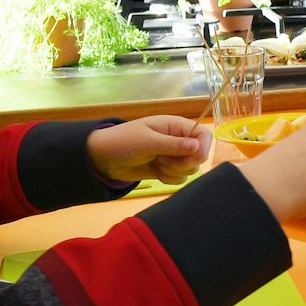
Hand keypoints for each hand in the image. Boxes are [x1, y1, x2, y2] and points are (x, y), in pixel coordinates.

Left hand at [87, 116, 211, 185]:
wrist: (102, 158)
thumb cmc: (123, 142)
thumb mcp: (147, 141)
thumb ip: (173, 145)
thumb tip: (197, 147)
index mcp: (175, 126)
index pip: (203, 135)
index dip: (202, 147)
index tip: (193, 158)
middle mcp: (177, 140)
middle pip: (199, 155)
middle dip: (183, 162)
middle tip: (163, 160)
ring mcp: (172, 156)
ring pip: (190, 169)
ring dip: (174, 171)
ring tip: (156, 164)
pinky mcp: (166, 169)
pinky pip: (179, 178)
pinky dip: (169, 179)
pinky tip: (155, 172)